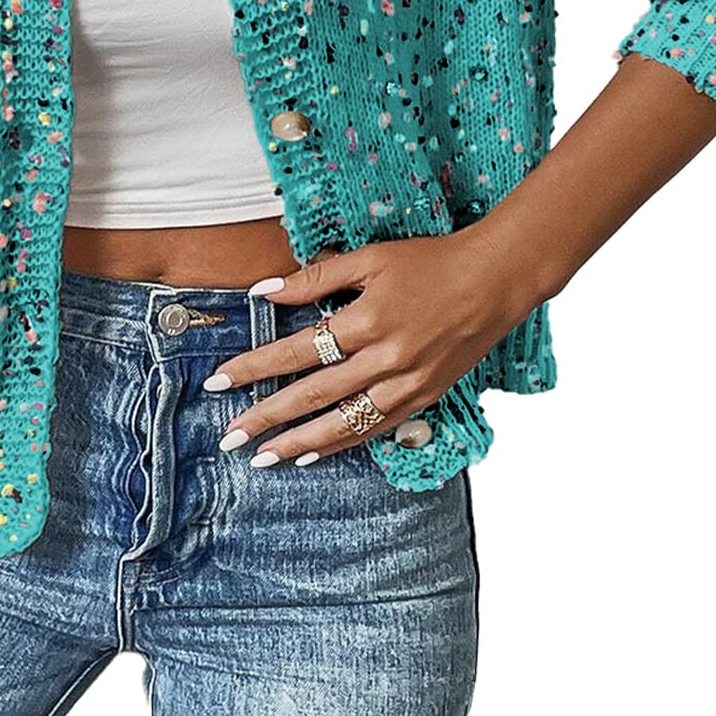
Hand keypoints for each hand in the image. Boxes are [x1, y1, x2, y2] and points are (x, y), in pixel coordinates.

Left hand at [209, 224, 541, 465]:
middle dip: (266, 417)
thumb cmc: (432, 261)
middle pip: (313, 394)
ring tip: (262, 457)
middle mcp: (386, 358)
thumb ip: (317, 276)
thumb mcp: (372, 258)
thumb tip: (264, 290)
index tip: (219, 382)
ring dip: (299, 443)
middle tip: (228, 437)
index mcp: (368, 319)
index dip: (254, 367)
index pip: (296, 350)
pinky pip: (375, 428)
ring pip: (344, 422)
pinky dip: (342, 443)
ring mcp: (407, 383)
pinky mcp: (424, 397)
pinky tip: (312, 454)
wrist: (496, 280)